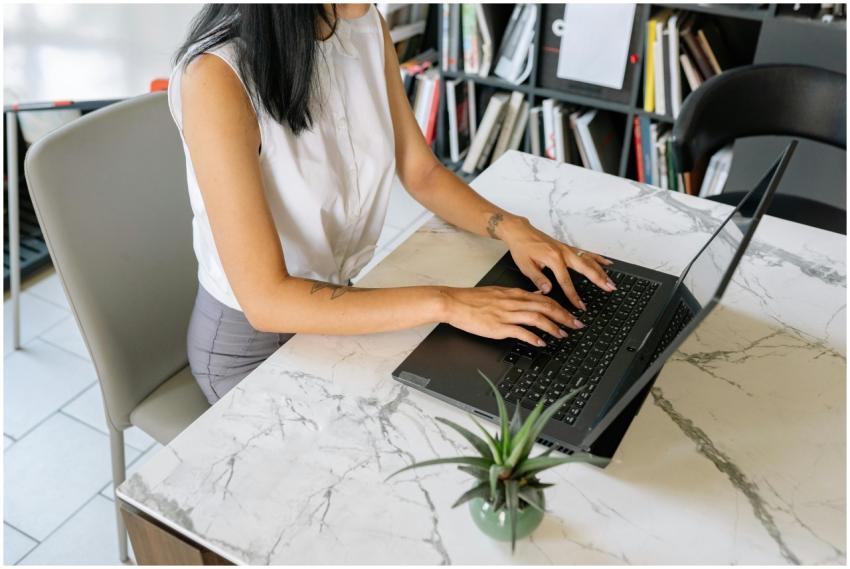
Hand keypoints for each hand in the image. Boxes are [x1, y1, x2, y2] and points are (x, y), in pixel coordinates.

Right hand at [440, 286, 584, 346]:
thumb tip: (535, 297)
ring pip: (537, 318)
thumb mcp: (499, 292)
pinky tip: (541, 343)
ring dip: (553, 327)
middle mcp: (513, 302)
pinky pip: (520, 331)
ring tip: (563, 334)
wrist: (454, 302)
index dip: (561, 307)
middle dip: (564, 316)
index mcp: (514, 294)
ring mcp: (506, 314)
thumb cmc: (473, 300)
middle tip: (576, 324)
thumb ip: (518, 296)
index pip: (544, 298)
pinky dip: (533, 337)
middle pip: (546, 307)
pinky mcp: (498, 326)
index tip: (572, 314)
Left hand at [496, 216, 615, 310]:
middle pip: (586, 267)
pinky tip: (607, 263)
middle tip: (610, 288)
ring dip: (602, 270)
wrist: (520, 231)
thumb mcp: (525, 266)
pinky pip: (586, 253)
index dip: (573, 295)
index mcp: (553, 258)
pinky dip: (598, 258)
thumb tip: (548, 290)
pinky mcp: (567, 247)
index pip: (565, 281)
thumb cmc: (521, 247)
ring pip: (589, 260)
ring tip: (611, 280)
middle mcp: (563, 252)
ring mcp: (567, 249)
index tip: (580, 305)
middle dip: (599, 279)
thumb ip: (538, 278)